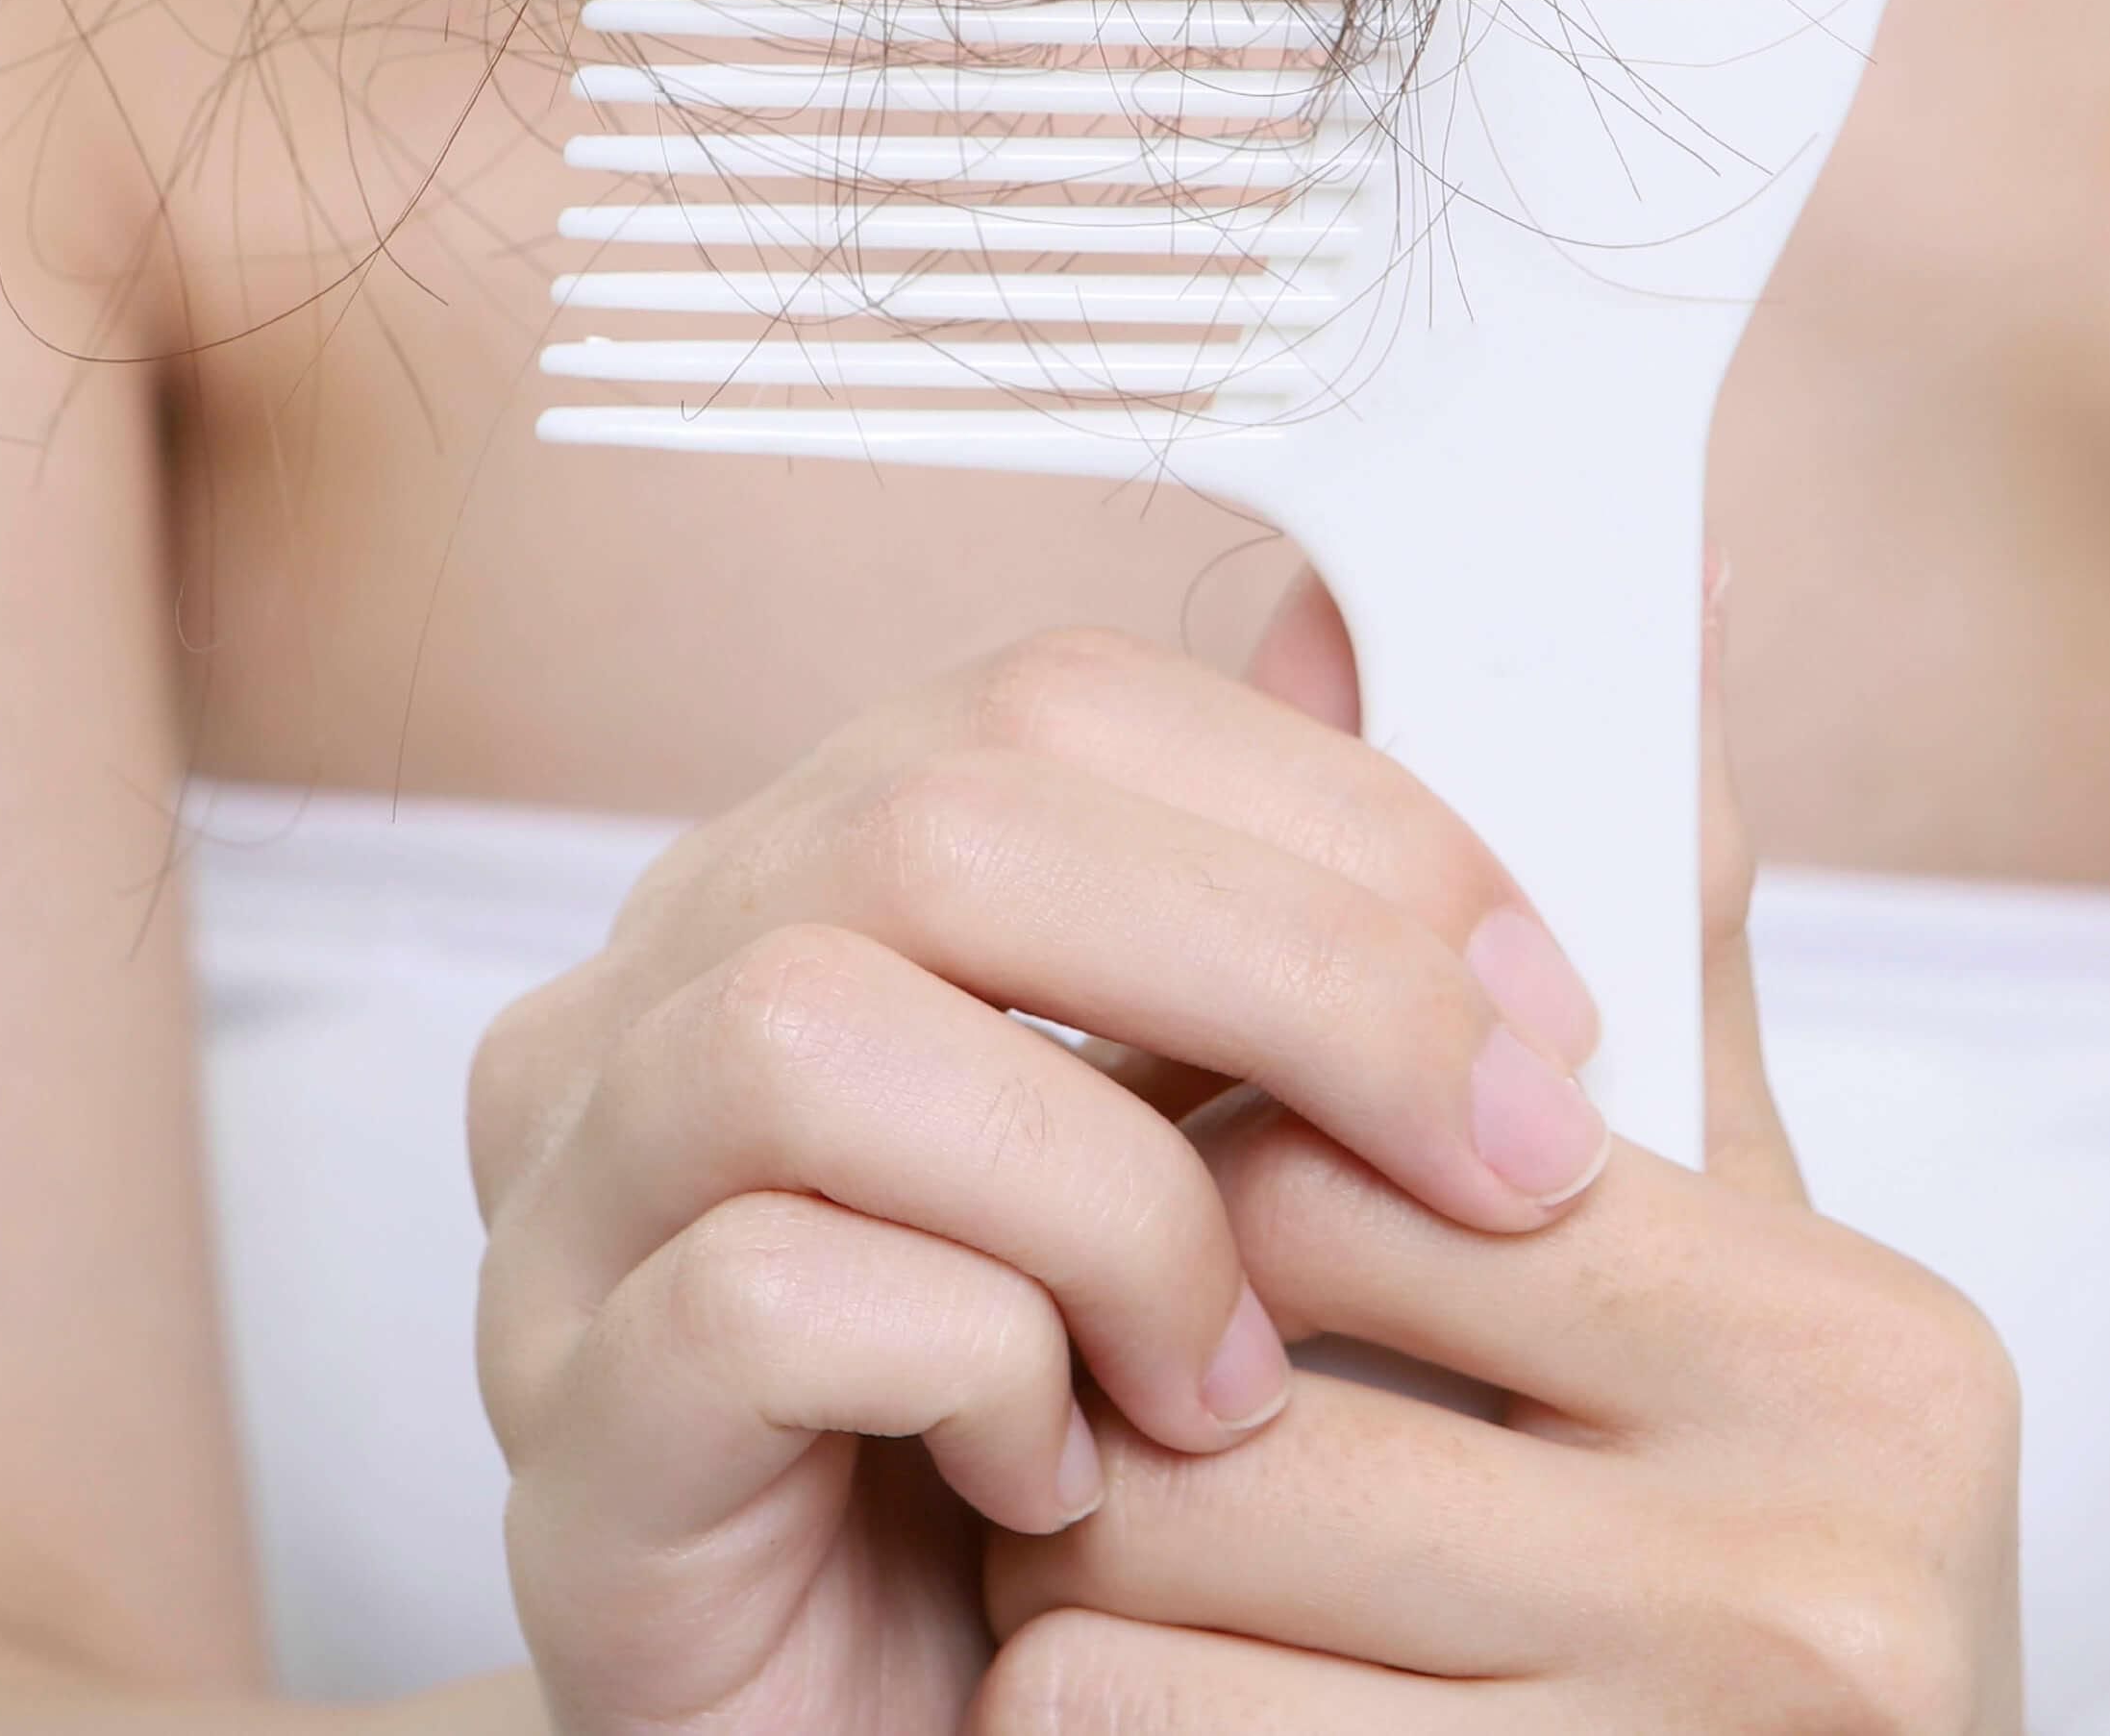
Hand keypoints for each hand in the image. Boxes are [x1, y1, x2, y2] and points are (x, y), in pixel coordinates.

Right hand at [464, 617, 1610, 1733]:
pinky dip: (977, 1369)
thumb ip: (1313, 912)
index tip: (1540, 999)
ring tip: (1240, 1377)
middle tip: (1505, 1165)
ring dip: (1115, 1197)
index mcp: (817, 873)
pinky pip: (749, 1295)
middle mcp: (656, 990)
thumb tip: (1366, 625)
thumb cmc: (1119, 1449)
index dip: (1324, 809)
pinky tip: (1070, 1483)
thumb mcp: (1264, 1152)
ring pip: (812, 1028)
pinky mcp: (569, 1436)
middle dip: (1292, 972)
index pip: (1046, 702)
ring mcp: (574, 1206)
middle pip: (941, 816)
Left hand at [978, 574, 2026, 1731]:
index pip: (1345, 1158)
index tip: (1171, 1240)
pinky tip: (1143, 1710)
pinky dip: (1054, 1721)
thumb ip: (1591, 967)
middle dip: (1115, 1374)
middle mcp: (1821, 1550)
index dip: (1193, 1191)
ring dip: (1061, 1565)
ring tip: (1131, 1571)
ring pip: (1136, 1563)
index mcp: (1852, 1339)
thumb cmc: (1687, 1576)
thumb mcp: (1684, 1279)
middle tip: (1118, 1414)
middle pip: (1237, 1355)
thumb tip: (1499, 625)